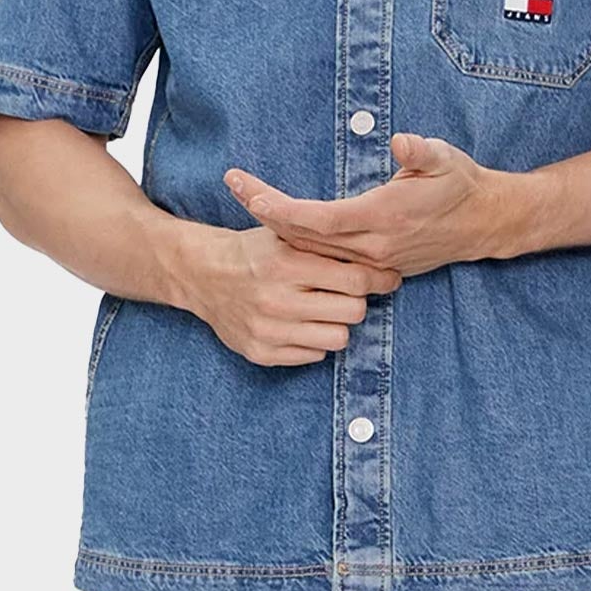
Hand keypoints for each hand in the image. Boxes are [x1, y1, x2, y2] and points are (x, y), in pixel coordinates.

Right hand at [173, 219, 397, 368]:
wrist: (202, 274)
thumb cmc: (254, 251)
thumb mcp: (285, 234)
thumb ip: (326, 244)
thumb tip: (381, 252)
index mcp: (286, 263)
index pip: (355, 279)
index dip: (379, 279)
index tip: (388, 278)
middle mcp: (277, 299)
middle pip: (353, 312)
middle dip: (357, 301)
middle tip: (350, 294)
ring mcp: (268, 330)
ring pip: (338, 339)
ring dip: (337, 324)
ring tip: (326, 310)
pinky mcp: (261, 353)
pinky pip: (313, 356)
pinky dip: (314, 341)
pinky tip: (302, 324)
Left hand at [223, 134, 528, 282]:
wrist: (485, 223)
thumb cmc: (462, 184)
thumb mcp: (445, 158)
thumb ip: (421, 152)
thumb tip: (401, 141)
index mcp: (382, 217)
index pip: (315, 219)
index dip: (277, 208)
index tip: (247, 190)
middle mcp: (372, 245)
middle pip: (304, 237)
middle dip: (265, 212)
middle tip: (233, 184)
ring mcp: (373, 260)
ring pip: (313, 250)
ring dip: (279, 228)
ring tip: (248, 200)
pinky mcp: (377, 265)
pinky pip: (328, 258)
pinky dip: (301, 242)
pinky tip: (281, 227)